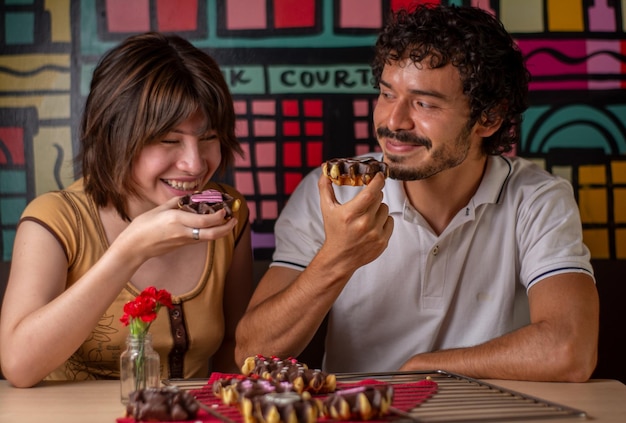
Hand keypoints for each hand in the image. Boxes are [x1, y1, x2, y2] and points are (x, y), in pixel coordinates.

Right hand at [114, 196, 237, 259]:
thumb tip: (191, 197)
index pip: (204, 220)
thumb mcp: (159, 209)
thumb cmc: (143, 226)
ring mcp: (183, 241)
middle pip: (212, 233)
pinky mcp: (182, 246)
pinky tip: (213, 227)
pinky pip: (200, 240)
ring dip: (221, 231)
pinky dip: (210, 233)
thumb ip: (177, 202)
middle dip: (227, 227)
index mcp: (176, 220)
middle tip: (234, 219)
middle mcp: (182, 232)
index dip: (219, 217)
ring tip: (228, 222)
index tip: (226, 210)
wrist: (134, 247)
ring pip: (208, 238)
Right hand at [317, 172, 393, 272]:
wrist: (340, 258)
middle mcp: (364, 224)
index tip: (379, 175)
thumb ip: (325, 188)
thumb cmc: (334, 231)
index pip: (371, 193)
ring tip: (367, 215)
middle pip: (379, 198)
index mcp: (351, 214)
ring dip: (378, 208)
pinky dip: (384, 220)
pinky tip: (373, 225)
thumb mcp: (327, 209)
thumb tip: (325, 171)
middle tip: (367, 199)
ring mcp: (375, 234)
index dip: (377, 181)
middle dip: (374, 194)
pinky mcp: (382, 241)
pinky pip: (390, 221)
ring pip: (385, 209)